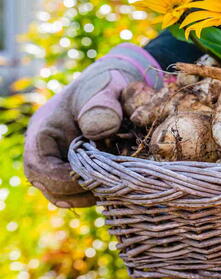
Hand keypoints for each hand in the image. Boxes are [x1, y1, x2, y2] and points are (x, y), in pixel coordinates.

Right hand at [23, 44, 161, 207]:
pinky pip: (80, 191)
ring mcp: (60, 162)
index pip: (41, 168)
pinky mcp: (76, 169)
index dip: (66, 180)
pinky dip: (99, 191)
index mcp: (44, 130)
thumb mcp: (106, 88)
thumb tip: (98, 131)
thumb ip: (103, 105)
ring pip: (66, 194)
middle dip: (81, 192)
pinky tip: (121, 185)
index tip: (96, 179)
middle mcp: (47, 151)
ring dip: (91, 195)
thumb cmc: (107, 84)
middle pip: (50, 187)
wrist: (113, 85)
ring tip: (119, 188)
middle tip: (114, 189)